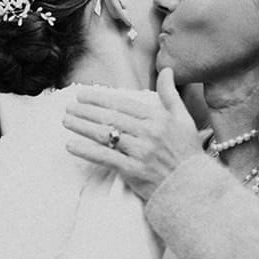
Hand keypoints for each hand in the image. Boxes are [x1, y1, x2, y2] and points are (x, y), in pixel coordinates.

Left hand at [64, 68, 210, 200]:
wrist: (192, 187)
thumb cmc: (187, 153)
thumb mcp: (184, 119)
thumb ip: (171, 94)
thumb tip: (167, 70)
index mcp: (158, 118)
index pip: (123, 104)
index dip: (100, 98)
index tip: (83, 95)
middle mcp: (149, 133)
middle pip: (110, 118)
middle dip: (86, 111)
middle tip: (69, 107)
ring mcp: (140, 152)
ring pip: (105, 135)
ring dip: (82, 127)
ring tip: (67, 121)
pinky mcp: (133, 171)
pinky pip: (105, 157)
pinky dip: (86, 151)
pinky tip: (71, 145)